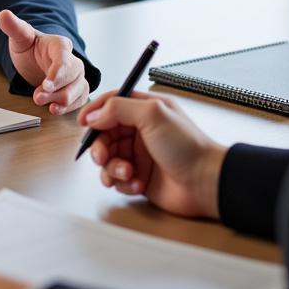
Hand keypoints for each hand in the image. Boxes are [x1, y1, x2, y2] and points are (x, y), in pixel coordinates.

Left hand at [0, 9, 88, 114]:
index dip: (56, 73)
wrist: (36, 59)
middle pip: (72, 77)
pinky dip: (68, 107)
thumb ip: (14, 27)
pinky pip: (79, 100)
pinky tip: (54, 109)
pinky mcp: (77, 90)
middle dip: (55, 90)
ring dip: (60, 101)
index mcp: (60, 45)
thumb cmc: (30, 48)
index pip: (64, 58)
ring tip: (43, 103)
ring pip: (78, 91)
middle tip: (37, 97)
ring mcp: (77, 76)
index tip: (45, 85)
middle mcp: (73, 60)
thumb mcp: (20, 37)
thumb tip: (3, 14)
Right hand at [79, 89, 226, 218]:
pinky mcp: (140, 178)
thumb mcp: (152, 115)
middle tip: (103, 157)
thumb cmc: (186, 145)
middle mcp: (140, 131)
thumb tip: (94, 115)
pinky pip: (118, 179)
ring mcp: (140, 155)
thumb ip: (119, 109)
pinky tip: (138, 184)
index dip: (95, 112)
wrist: (206, 183)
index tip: (83, 122)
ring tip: (127, 173)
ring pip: (108, 159)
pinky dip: (123, 183)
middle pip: (105, 133)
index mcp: (145, 110)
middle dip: (100, 146)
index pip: (112, 103)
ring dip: (112, 168)